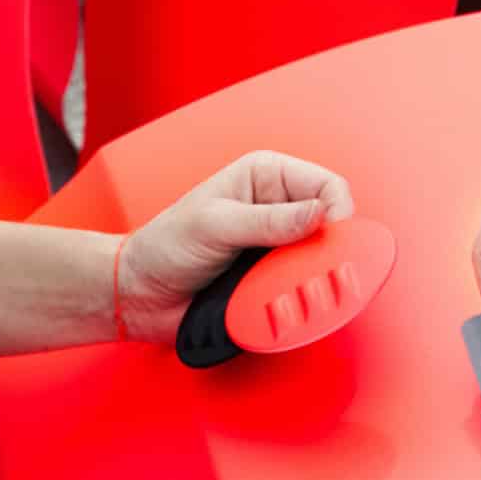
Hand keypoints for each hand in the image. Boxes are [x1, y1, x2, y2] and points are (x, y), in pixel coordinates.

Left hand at [116, 149, 353, 346]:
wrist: (143, 294)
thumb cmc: (166, 246)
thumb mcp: (215, 225)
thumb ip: (268, 221)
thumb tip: (319, 215)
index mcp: (267, 177)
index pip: (327, 186)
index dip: (337, 213)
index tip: (330, 241)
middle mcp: (280, 207)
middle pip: (332, 227)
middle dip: (328, 253)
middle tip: (311, 274)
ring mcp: (279, 246)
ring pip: (322, 262)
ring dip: (311, 280)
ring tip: (283, 290)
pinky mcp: (274, 279)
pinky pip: (303, 288)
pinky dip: (297, 298)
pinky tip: (278, 302)